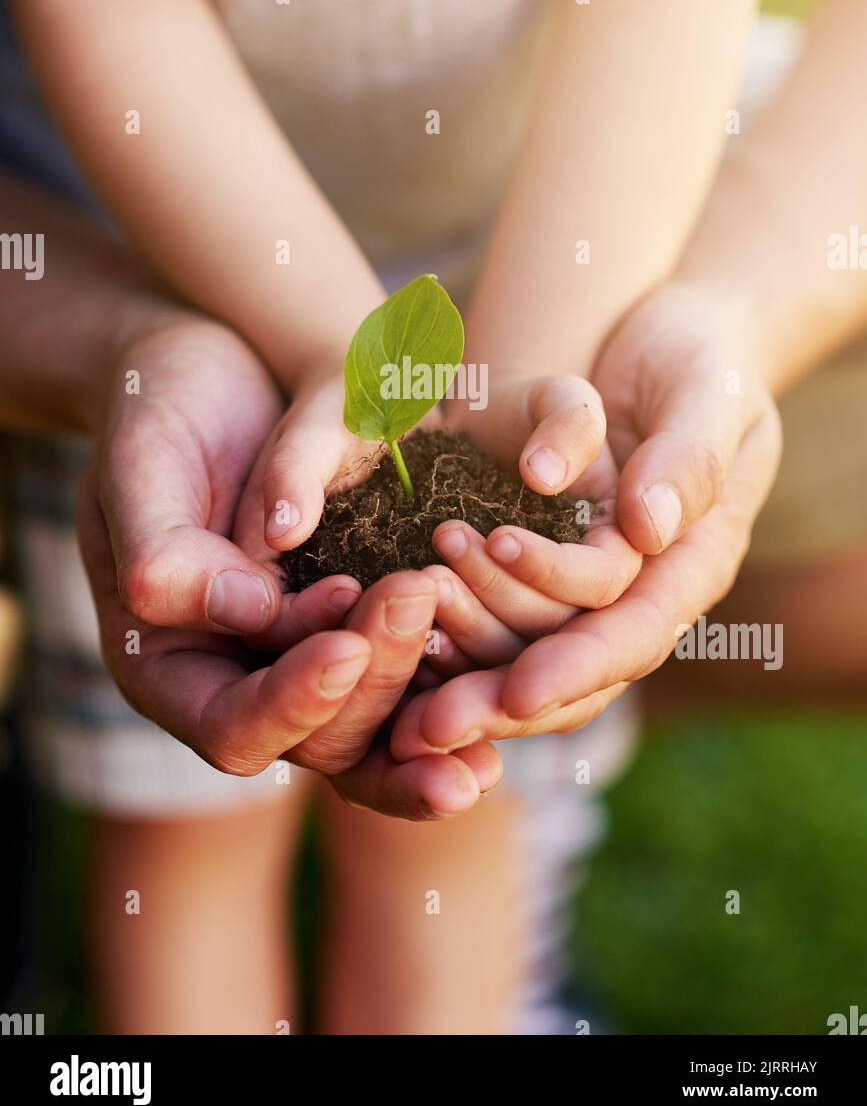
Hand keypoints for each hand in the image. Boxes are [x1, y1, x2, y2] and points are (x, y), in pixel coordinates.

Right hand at [86, 312, 500, 815]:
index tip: (345, 647)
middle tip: (419, 602)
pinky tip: (509, 673)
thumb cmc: (159, 408)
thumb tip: (245, 611)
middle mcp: (243, 679)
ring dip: (431, 700)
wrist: (217, 366)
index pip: (231, 728)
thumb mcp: (139, 463)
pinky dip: (453, 677)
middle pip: (320, 738)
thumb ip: (164, 548)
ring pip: (377, 722)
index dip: (291, 703)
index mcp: (168, 666)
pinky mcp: (360, 623)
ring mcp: (306, 656)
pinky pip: (410, 672)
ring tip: (486, 660)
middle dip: (375, 684)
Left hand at [391, 285, 781, 756]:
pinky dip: (450, 636)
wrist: (660, 341)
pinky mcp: (545, 573)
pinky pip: (500, 623)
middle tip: (429, 726)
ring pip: (530, 655)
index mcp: (694, 564)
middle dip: (502, 700)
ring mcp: (593, 589)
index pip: (636, 633)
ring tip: (399, 654)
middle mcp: (643, 593)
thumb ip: (687, 456)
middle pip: (577, 673)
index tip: (517, 692)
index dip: (576, 667)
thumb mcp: (707, 389)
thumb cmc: (696, 357)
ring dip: (465, 665)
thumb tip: (647, 528)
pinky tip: (396, 642)